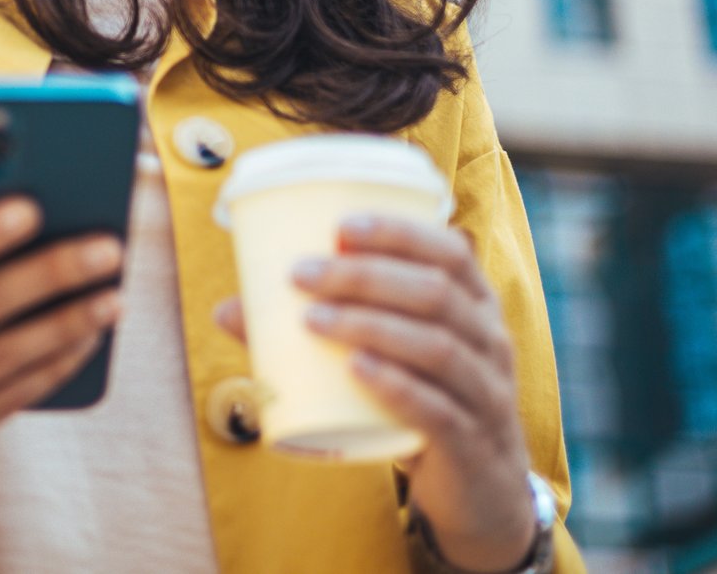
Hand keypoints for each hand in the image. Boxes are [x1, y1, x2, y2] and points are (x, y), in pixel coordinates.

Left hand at [211, 213, 537, 572]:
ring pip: (436, 347)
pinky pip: (438, 410)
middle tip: (301, 273)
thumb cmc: (423, 402)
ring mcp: (485, 395)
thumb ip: (312, 332)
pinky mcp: (469, 445)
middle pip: (435, 294)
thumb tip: (227, 309)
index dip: (399, 232)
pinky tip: (357, 369)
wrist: (478, 492)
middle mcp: (489, 343)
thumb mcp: (386, 358)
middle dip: (364, 276)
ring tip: (310, 319)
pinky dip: (395, 386)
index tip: (340, 225)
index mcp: (475, 307)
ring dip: (369, 325)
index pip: (450, 253)